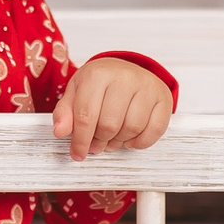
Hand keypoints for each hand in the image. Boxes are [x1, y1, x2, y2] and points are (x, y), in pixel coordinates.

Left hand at [52, 57, 172, 159]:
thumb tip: (60, 132)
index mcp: (98, 74)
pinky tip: (130, 138)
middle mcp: (124, 77)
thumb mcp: (76, 93)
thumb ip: (65, 113)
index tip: (77, 154)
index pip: (86, 116)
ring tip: (113, 139)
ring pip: (132, 129)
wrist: (127, 70)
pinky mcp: (164, 97)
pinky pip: (154, 130)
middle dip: (100, 141)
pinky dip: (140, 142)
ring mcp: (147, 86)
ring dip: (119, 142)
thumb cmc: (99, 85)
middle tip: (97, 144)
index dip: (80, 140)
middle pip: (109, 125)